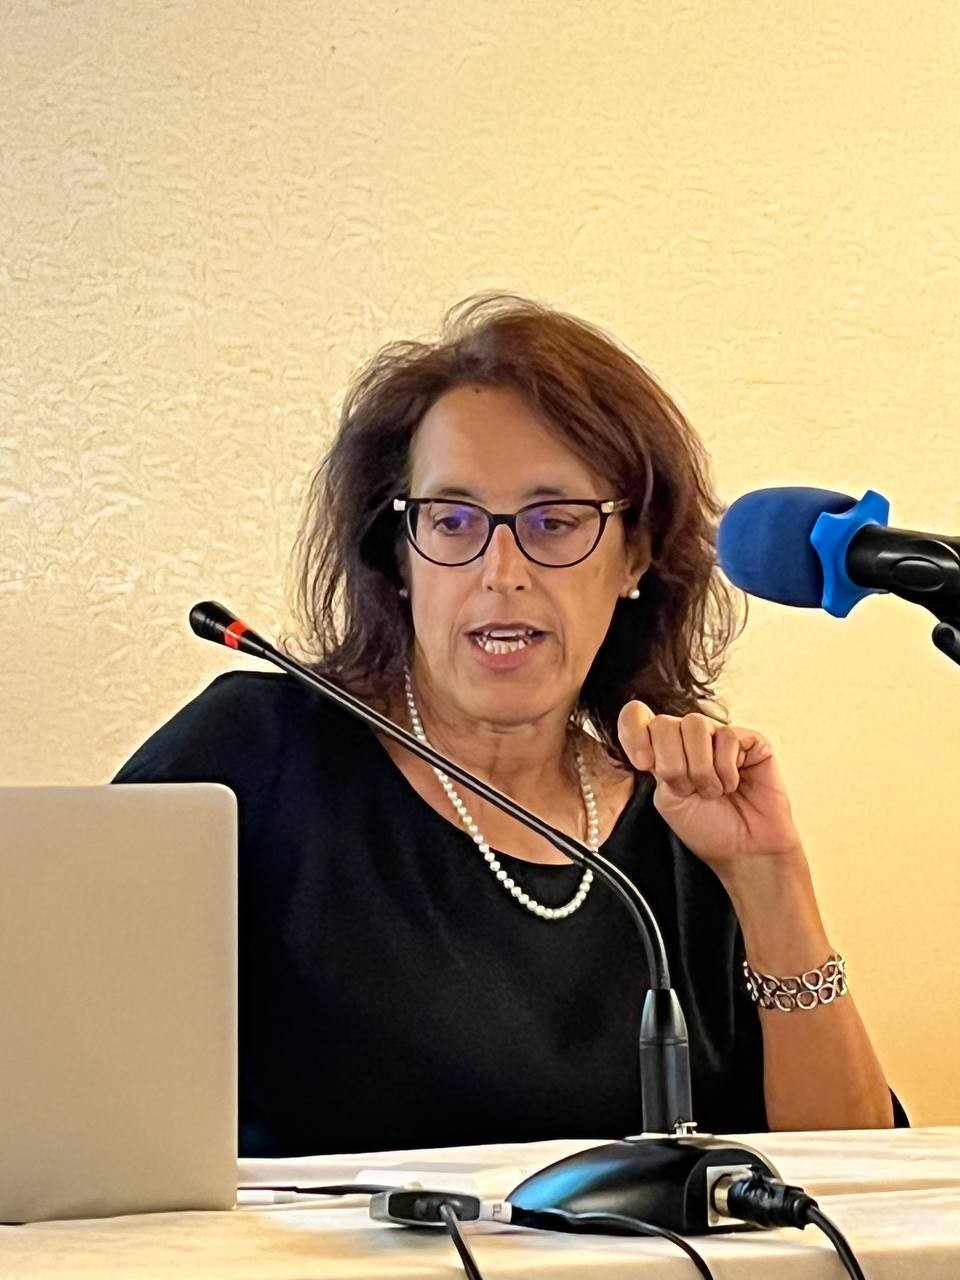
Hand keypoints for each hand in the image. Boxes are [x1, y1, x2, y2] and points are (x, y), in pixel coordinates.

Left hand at [617, 701, 804, 877]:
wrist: (744, 852)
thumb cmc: (709, 829)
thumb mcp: (667, 797)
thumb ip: (655, 763)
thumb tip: (648, 732)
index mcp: (664, 750)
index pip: (637, 717)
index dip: (634, 732)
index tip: (643, 763)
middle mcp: (691, 738)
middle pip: (664, 723)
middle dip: (672, 764)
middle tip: (689, 790)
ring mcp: (720, 736)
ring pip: (695, 724)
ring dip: (700, 768)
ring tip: (713, 791)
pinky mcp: (751, 740)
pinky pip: (728, 736)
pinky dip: (726, 768)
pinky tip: (734, 784)